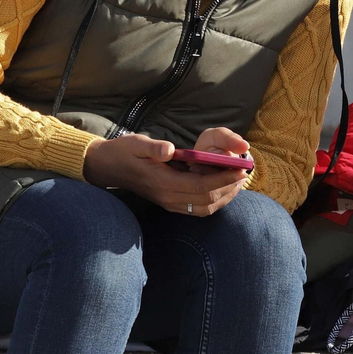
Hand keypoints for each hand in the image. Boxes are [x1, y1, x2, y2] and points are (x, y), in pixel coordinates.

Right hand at [82, 130, 248, 216]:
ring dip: (223, 198)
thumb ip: (154, 147)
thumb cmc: (124, 151)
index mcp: (162, 182)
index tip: (240, 169)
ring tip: (238, 183)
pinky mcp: (169, 203)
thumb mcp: (136, 143)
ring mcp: (168, 202)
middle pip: (206, 199)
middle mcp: (167, 197)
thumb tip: (170, 149)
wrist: (107, 166)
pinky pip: (196, 209)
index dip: (223, 179)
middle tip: (245, 174)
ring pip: (203, 208)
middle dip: (228, 188)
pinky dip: (213, 202)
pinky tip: (222, 189)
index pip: (200, 186)